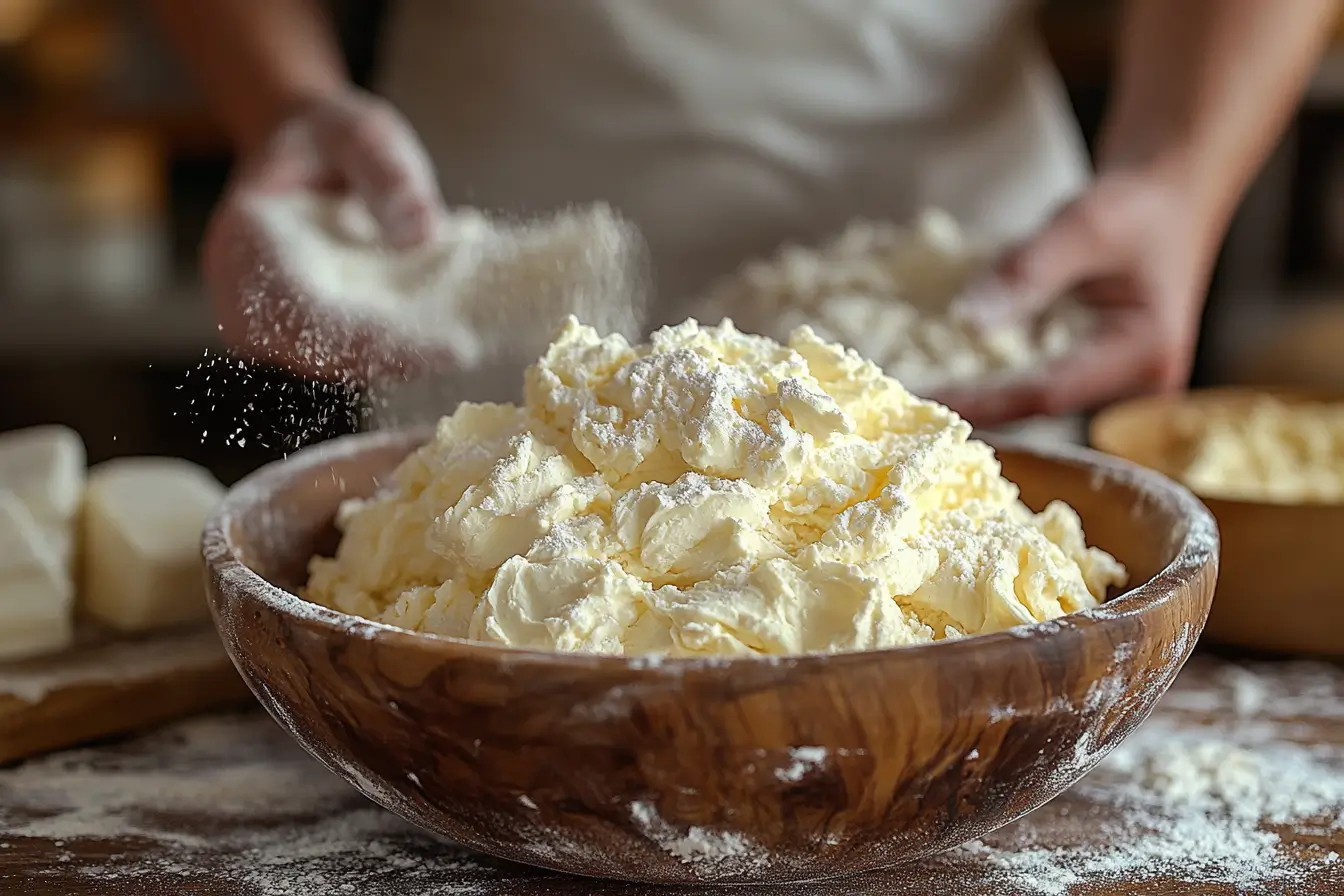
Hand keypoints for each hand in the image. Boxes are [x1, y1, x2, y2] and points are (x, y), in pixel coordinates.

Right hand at [203, 88, 450, 382]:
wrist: (305, 155)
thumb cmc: (328, 139)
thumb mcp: (360, 133)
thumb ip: (388, 174)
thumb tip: (423, 234)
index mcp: (243, 236)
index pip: (301, 307)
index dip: (369, 334)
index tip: (442, 344)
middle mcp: (242, 290)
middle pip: (315, 350)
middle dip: (390, 357)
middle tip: (460, 350)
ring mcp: (266, 319)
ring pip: (333, 363)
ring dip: (396, 360)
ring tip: (456, 345)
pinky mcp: (297, 334)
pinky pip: (344, 356)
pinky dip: (392, 353)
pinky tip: (438, 340)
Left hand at [938, 171, 1221, 425]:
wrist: (1170, 192)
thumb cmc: (1138, 202)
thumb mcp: (1084, 225)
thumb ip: (1027, 273)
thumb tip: (967, 320)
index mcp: (1145, 358)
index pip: (1048, 394)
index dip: (982, 399)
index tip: (925, 399)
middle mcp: (1134, 385)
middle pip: (1037, 406)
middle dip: (972, 403)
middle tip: (904, 405)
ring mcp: (1112, 380)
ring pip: (1031, 396)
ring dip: (976, 391)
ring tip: (914, 393)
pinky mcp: (1091, 367)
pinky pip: (1034, 377)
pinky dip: (991, 371)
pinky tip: (944, 370)